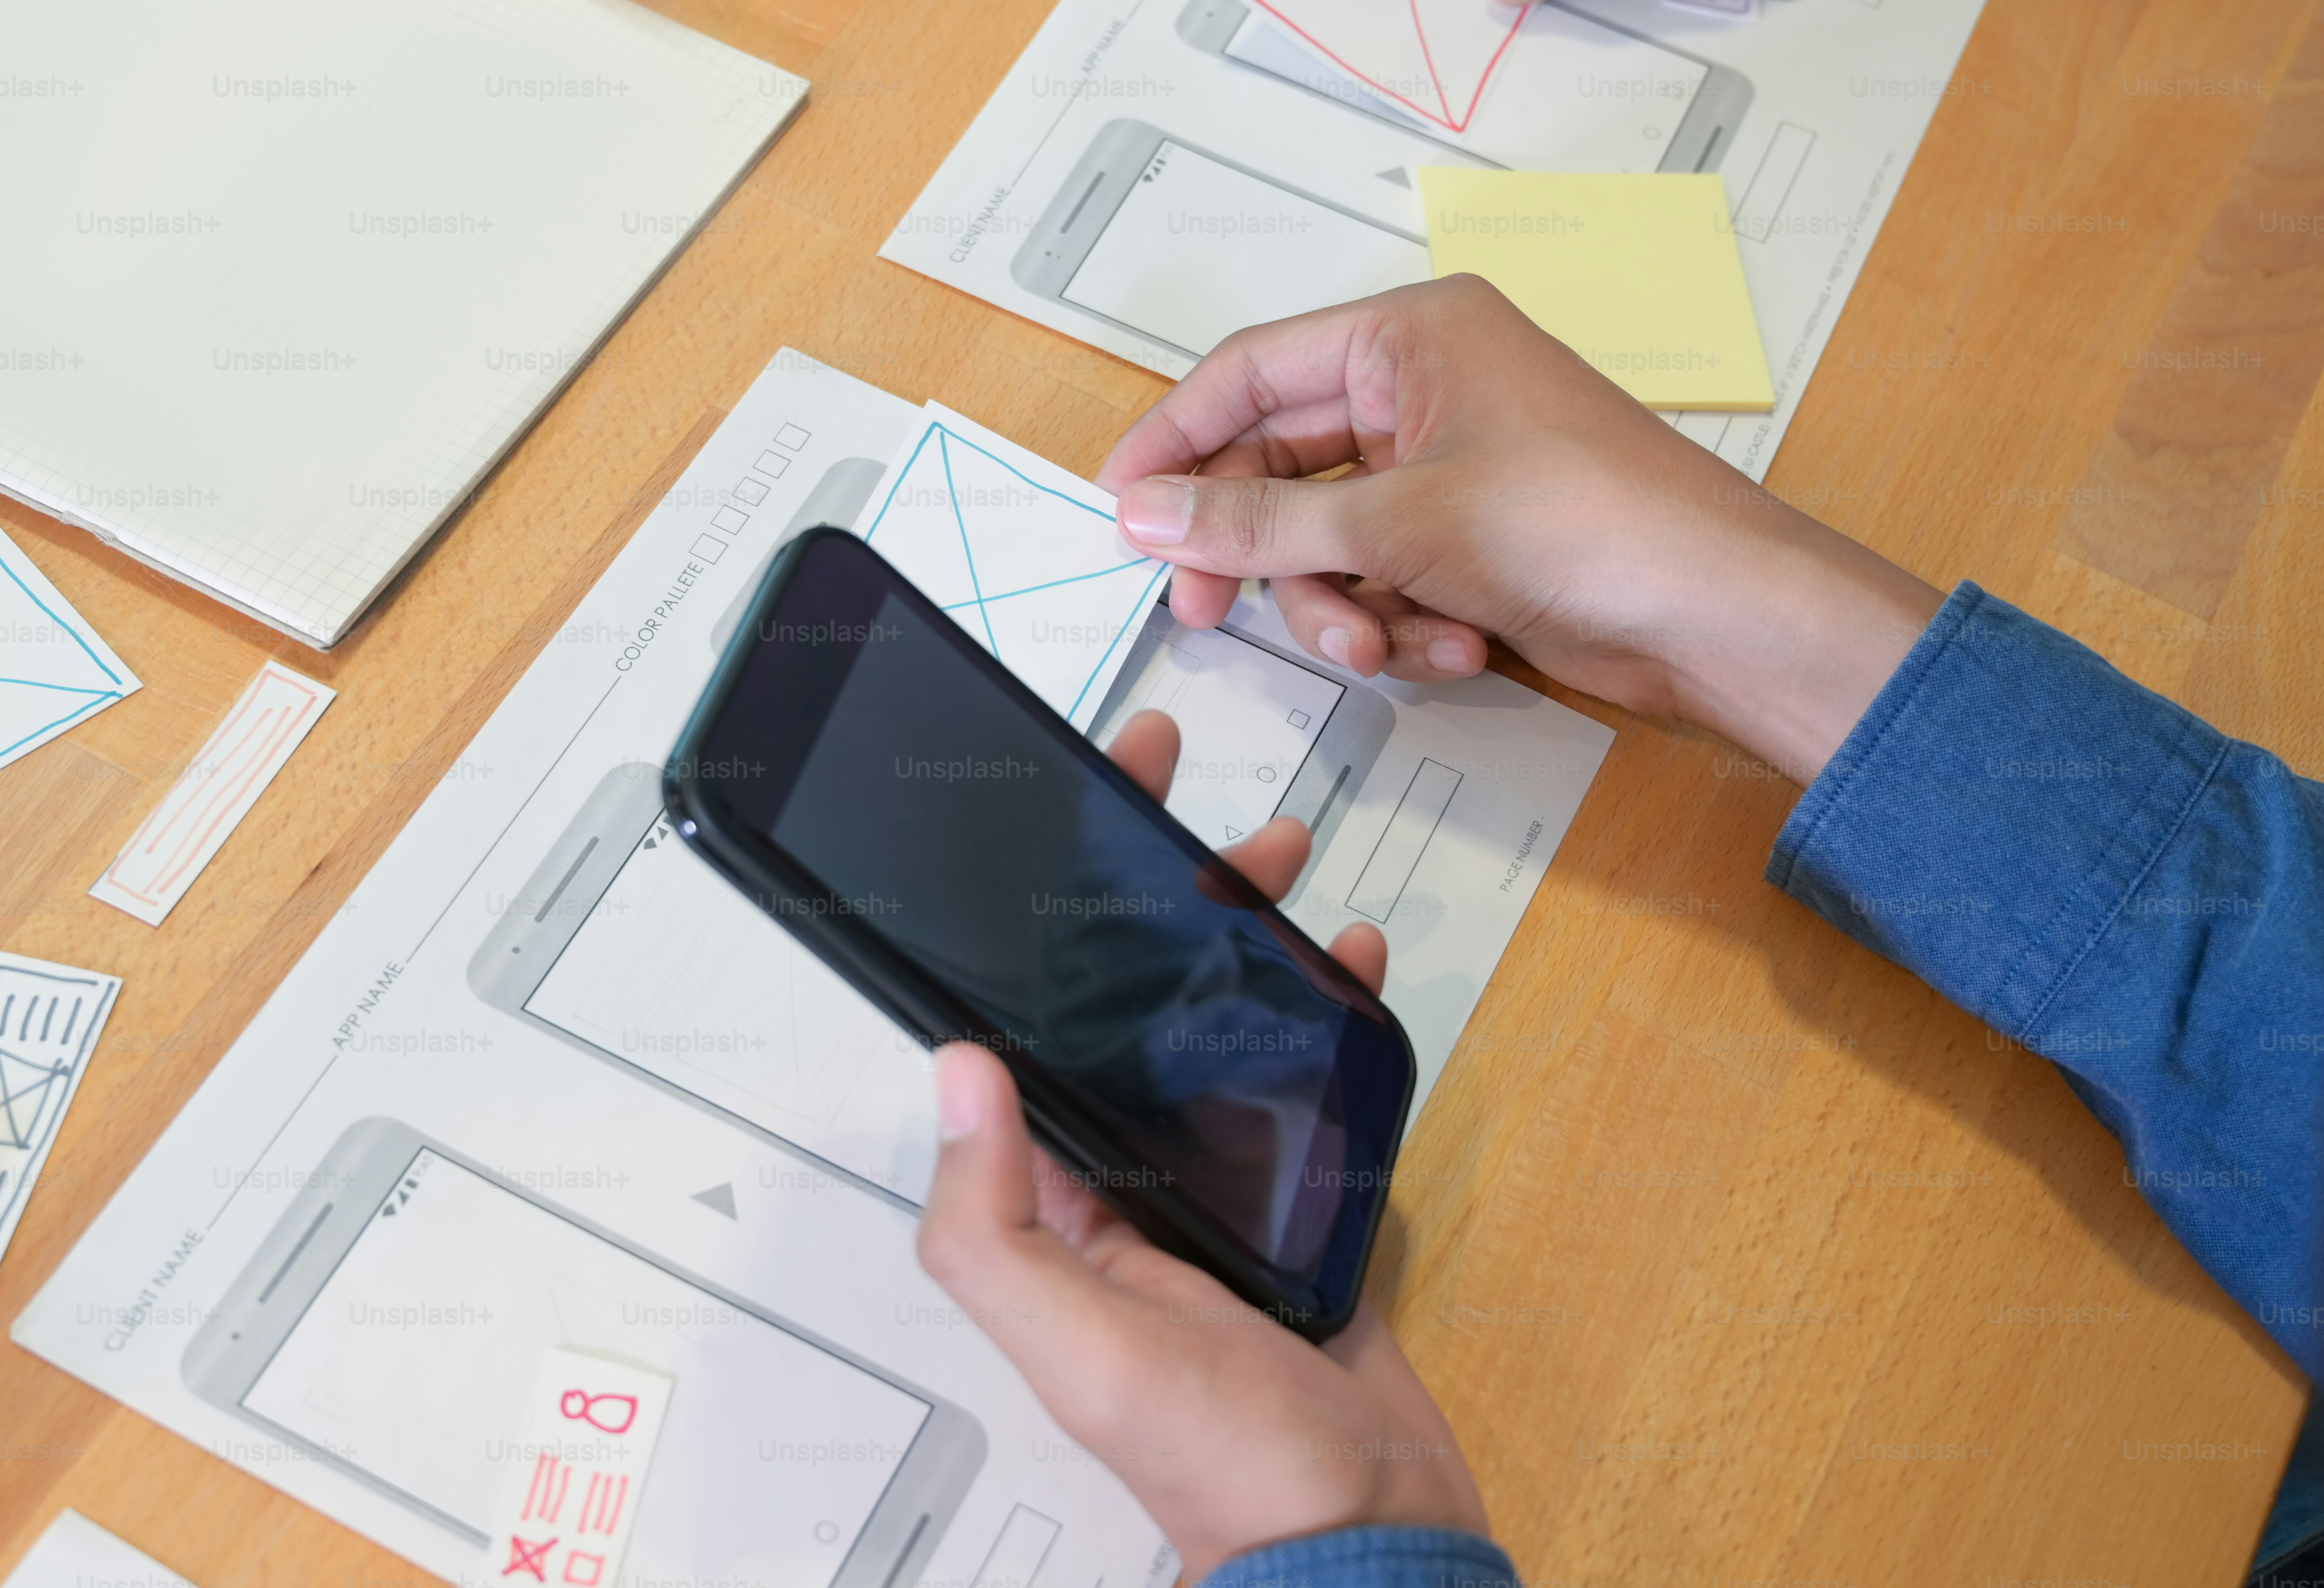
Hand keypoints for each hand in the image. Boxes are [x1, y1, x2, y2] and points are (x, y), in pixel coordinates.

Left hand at [916, 710, 1484, 1579]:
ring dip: (1241, 936)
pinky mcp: (1308, 1206)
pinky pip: (1309, 1080)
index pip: (1023, 1038)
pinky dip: (1328, 1009)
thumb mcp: (1080, 1347)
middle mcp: (1130, 1191)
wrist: (1369, 1538)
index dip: (1034, 927)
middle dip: (1151, 899)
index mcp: (1059, 1212)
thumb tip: (954, 1075)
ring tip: (1279, 864)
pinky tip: (1351, 959)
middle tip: (1191, 808)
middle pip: (1123, 1010)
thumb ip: (996, 1226)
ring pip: (1218, 1027)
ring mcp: (1224, 1193)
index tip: (1063, 821)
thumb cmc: (1224, 1463)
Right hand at [1094, 277, 1941, 783]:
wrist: (1712, 610)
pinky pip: (1388, 577)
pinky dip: (1406, 621)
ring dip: (1344, 604)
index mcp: (1409, 335)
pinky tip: (1458, 644)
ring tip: (1386, 642)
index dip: (1175, 440)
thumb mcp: (1393, 521)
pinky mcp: (1476, 540)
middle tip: (1207, 612)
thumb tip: (1141, 512)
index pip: (1249, 372)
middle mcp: (1426, 387)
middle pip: (1282, 465)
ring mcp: (1453, 466)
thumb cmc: (1574, 522)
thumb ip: (1256, 522)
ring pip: (1331, 538)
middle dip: (1263, 550)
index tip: (1119, 510)